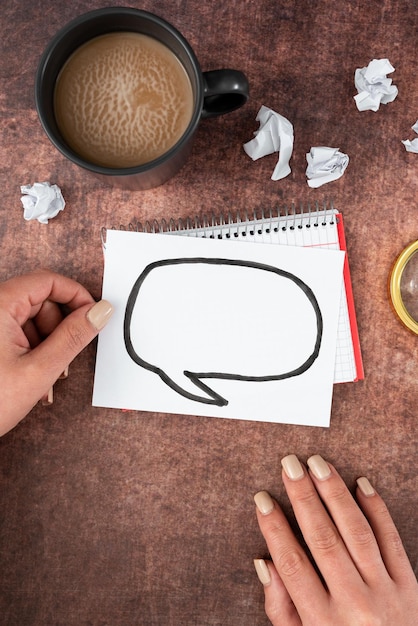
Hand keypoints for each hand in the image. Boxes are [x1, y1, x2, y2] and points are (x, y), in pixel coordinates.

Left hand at [0, 269, 112, 435]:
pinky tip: (33, 376)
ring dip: (48, 345)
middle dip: (61, 328)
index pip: (47, 281)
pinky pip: (20, 333)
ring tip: (46, 377)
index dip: (76, 295)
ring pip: (33, 320)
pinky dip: (33, 351)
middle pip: (42, 301)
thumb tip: (100, 312)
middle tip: (65, 358)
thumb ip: (74, 337)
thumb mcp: (40, 370)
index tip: (94, 315)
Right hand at [254, 454, 417, 624]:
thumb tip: (263, 562)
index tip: (262, 499)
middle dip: (303, 497)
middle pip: (322, 539)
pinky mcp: (410, 586)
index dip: (274, 528)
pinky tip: (361, 484)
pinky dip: (377, 510)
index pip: (292, 563)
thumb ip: (281, 608)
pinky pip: (391, 540)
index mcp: (321, 621)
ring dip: (335, 494)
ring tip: (319, 465)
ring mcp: (385, 593)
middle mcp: (354, 604)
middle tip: (289, 465)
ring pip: (356, 532)